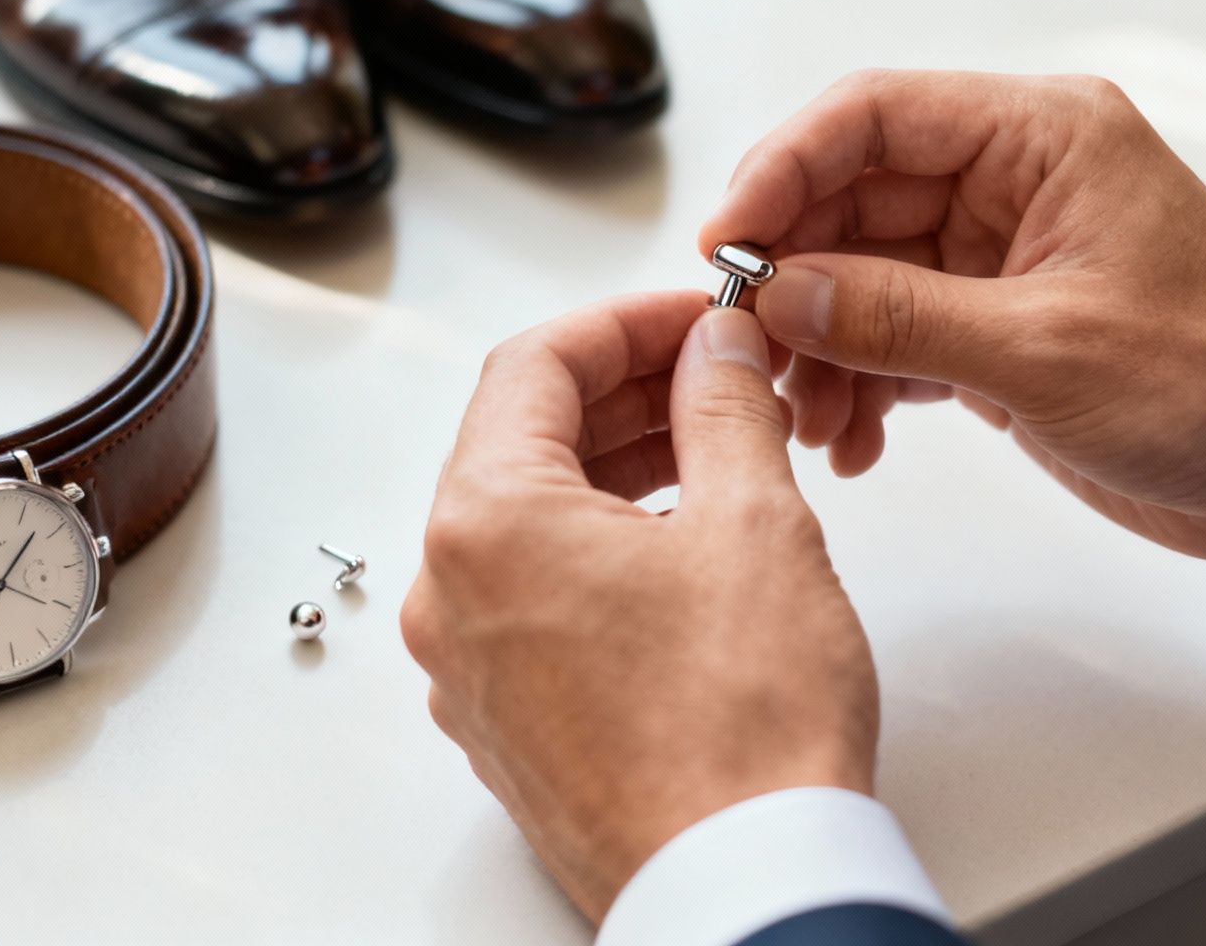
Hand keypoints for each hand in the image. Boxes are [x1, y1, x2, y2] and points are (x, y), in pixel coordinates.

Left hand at [402, 293, 877, 918]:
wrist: (743, 887)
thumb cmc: (743, 735)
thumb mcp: (754, 522)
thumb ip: (724, 406)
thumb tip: (716, 351)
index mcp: (487, 526)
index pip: (534, 365)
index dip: (627, 322)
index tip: (696, 317)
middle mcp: (452, 597)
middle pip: (522, 442)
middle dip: (627, 394)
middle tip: (717, 374)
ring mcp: (470, 671)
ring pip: (531, 523)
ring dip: (617, 468)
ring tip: (717, 451)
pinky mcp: (507, 725)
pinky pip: (538, 599)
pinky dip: (602, 548)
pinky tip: (682, 545)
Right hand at [701, 70, 1205, 582]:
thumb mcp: (1044, 352)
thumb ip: (897, 317)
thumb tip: (778, 292)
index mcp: (1044, 136)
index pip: (875, 114)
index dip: (785, 168)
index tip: (726, 243)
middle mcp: (1017, 178)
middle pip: (854, 196)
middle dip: (795, 276)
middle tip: (749, 349)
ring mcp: (1003, 252)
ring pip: (863, 272)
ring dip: (822, 344)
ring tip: (808, 421)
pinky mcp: (998, 322)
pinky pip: (894, 331)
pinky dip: (862, 381)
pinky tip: (854, 441)